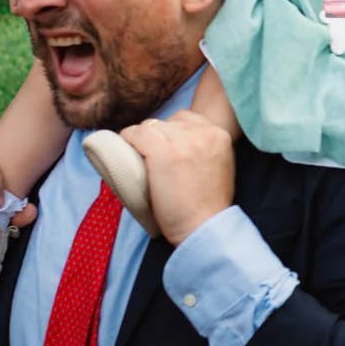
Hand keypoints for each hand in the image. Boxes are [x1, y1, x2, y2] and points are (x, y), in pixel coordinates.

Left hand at [119, 112, 234, 245]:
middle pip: (167, 122)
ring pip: (151, 127)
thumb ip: (206, 148)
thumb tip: (182, 141)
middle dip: (157, 137)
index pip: (186, 119)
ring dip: (142, 140)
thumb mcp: (219, 165)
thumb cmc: (208, 206)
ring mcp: (183, 142)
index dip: (171, 132)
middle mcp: (203, 132)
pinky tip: (125, 150)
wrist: (204, 227)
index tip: (164, 148)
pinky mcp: (163, 153)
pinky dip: (128, 140)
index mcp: (219, 134)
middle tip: (151, 159)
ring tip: (139, 159)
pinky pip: (137, 135)